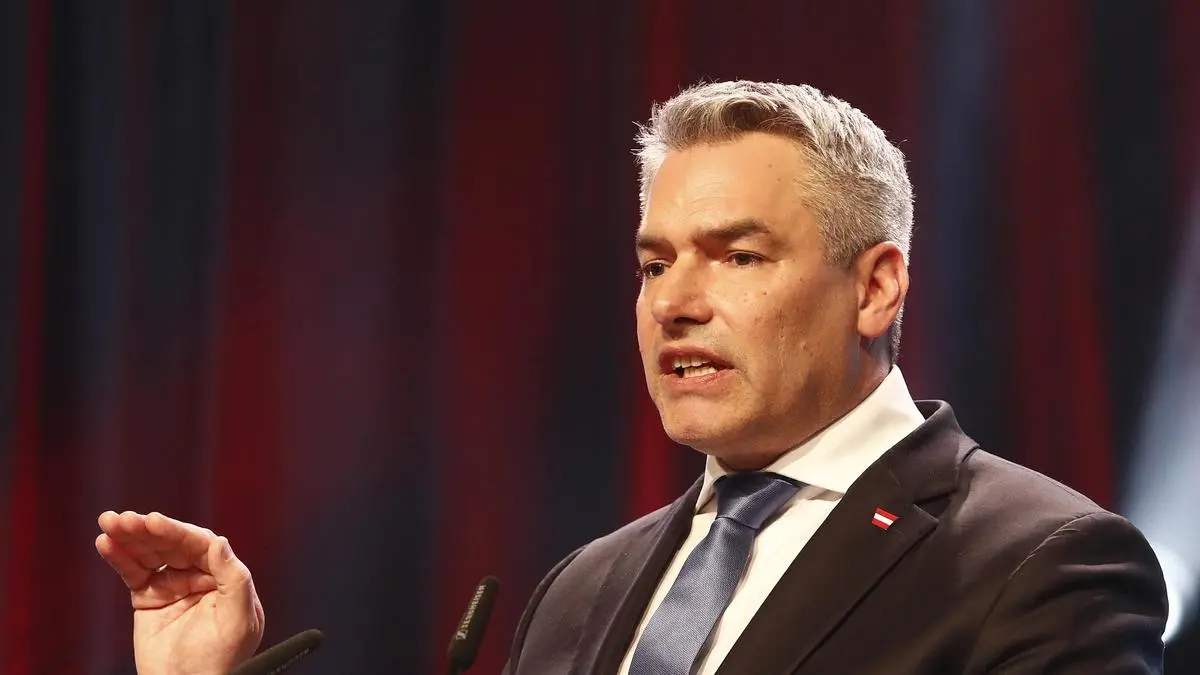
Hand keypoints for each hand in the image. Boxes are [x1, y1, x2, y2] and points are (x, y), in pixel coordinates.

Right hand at [95, 511, 264, 674]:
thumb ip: (235, 579)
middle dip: (147, 530)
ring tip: (108, 522)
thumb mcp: (238, 620)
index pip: (201, 545)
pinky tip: (105, 542)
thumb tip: (220, 541)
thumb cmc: (220, 659)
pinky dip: (119, 556)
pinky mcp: (149, 596)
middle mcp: (200, 575)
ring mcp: (173, 584)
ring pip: (150, 553)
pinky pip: (133, 572)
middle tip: (123, 519)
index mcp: (225, 576)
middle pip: (172, 544)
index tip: (154, 521)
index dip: (176, 532)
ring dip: (129, 536)